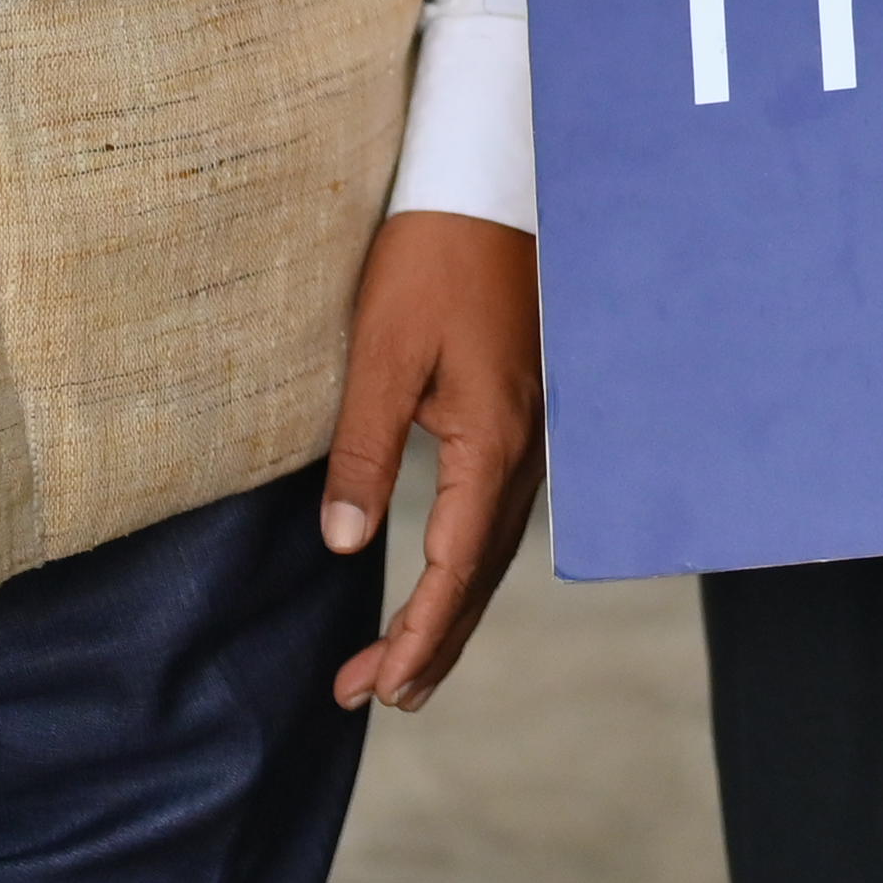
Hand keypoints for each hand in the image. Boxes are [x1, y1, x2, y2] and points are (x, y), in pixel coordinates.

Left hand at [325, 210, 545, 714]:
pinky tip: (446, 578)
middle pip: (483, 576)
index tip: (375, 688)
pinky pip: (503, 515)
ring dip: (450, 613)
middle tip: (373, 699)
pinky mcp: (527, 413)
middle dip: (430, 645)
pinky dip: (470, 566)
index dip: (416, 637)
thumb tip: (345, 544)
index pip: (455, 571)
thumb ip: (366, 451)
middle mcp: (528, 450)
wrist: (494, 184)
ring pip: (497, 550)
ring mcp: (537, 432)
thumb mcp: (383, 352)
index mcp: (494, 442)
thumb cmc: (434, 257)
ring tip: (402, 666)